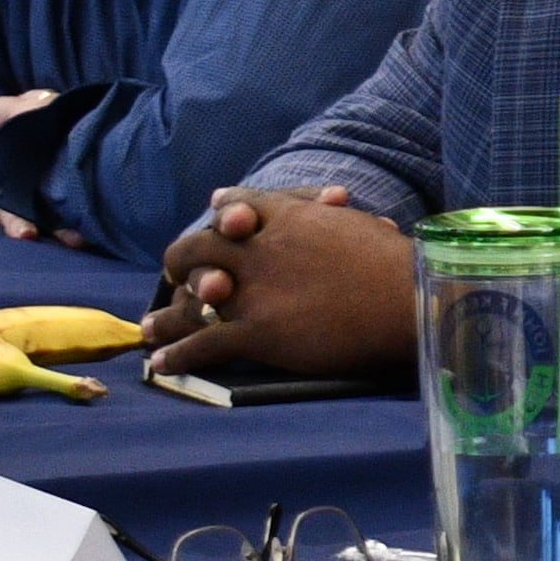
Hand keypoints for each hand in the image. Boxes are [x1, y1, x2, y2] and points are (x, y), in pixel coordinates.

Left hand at [144, 185, 407, 373]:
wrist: (411, 302)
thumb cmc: (398, 265)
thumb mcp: (358, 223)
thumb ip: (329, 213)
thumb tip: (330, 196)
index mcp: (287, 217)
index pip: (235, 205)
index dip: (222, 214)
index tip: (216, 217)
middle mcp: (259, 249)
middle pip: (197, 247)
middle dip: (181, 261)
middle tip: (175, 277)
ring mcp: (254, 292)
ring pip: (189, 298)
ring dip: (165, 316)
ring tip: (148, 329)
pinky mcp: (258, 333)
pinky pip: (204, 345)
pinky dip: (178, 355)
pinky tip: (163, 364)